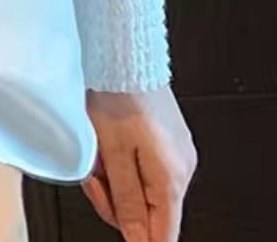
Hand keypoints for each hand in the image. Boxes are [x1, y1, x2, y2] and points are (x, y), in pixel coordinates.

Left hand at [82, 87, 197, 241]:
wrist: (125, 54)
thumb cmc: (117, 95)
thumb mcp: (112, 154)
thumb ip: (126, 201)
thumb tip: (138, 239)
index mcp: (171, 177)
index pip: (164, 234)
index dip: (140, 240)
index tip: (126, 237)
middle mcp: (182, 167)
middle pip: (150, 211)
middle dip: (116, 201)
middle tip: (94, 177)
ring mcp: (177, 151)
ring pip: (145, 187)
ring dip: (117, 178)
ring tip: (99, 153)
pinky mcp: (168, 137)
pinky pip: (146, 165)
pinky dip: (125, 161)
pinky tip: (109, 144)